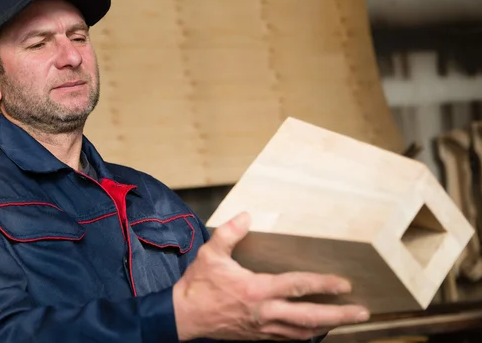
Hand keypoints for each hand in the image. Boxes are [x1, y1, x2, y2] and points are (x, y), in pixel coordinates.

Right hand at [173, 212, 369, 340]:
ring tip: (344, 322)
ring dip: (326, 327)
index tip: (344, 283)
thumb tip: (247, 215)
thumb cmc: (198, 285)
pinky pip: (287, 339)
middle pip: (310, 317)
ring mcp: (262, 328)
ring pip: (302, 333)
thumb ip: (230, 233)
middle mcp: (265, 312)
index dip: (323, 284)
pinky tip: (313, 331)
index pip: (297, 286)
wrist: (184, 316)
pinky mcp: (256, 336)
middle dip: (338, 315)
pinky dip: (304, 336)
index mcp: (257, 290)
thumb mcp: (211, 254)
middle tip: (362, 312)